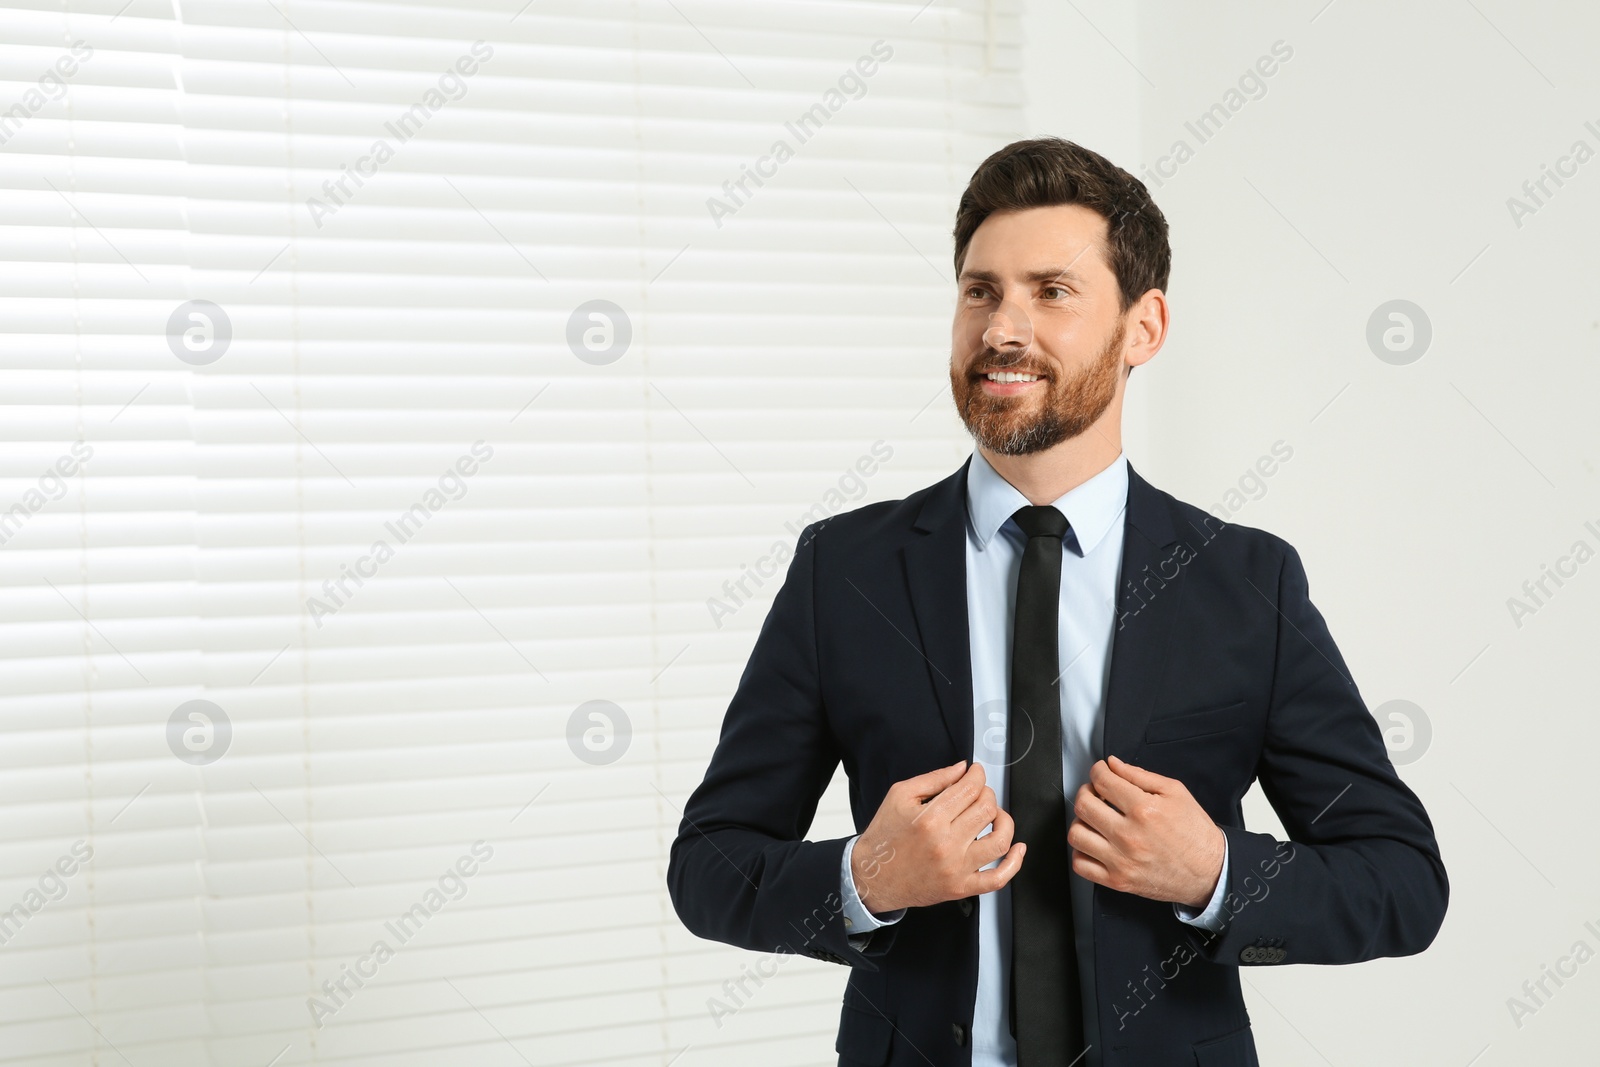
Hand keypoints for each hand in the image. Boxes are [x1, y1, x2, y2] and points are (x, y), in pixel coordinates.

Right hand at [851, 761, 1024, 913]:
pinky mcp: (961, 887)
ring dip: (1004, 820)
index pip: (969, 789)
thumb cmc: (885, 837)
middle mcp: (946, 844)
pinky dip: (1014, 863)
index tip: (975, 772)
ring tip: (995, 814)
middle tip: (977, 791)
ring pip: (1000, 840)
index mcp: (930, 819)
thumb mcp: (899, 796)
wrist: (872, 877)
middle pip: (986, 809)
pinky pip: (997, 879)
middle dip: (986, 792)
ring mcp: (956, 869)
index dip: (977, 775)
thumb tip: (962, 769)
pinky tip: (1017, 848)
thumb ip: (934, 779)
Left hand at [1068, 755, 1224, 908]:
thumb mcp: (1175, 793)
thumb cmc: (1194, 833)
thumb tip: (1112, 764)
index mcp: (1144, 810)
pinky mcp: (1118, 881)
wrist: (1210, 872)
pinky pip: (1080, 865)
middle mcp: (1129, 836)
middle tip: (1096, 793)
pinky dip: (1081, 851)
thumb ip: (1140, 775)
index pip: (1102, 781)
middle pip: (1083, 805)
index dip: (1097, 771)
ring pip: (1076, 834)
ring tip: (1096, 819)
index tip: (1101, 772)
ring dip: (1082, 821)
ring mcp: (1121, 861)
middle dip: (1086, 792)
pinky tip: (1095, 843)